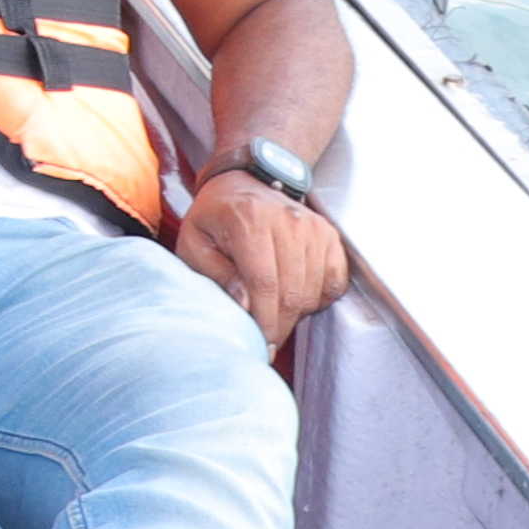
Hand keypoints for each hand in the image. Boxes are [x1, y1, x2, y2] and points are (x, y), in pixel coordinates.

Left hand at [174, 165, 350, 345]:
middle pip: (293, 293)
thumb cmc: (214, 218)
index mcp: (250, 222)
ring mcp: (314, 228)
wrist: (245, 182)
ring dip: (296, 313)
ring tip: (273, 310)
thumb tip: (246, 305)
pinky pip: (334, 283)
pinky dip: (316, 298)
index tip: (261, 346)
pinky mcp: (330, 236)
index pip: (265, 284)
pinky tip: (294, 293)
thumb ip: (216, 274)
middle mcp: (288, 222)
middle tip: (266, 339)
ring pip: (314, 292)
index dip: (264, 321)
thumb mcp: (195, 243)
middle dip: (280, 326)